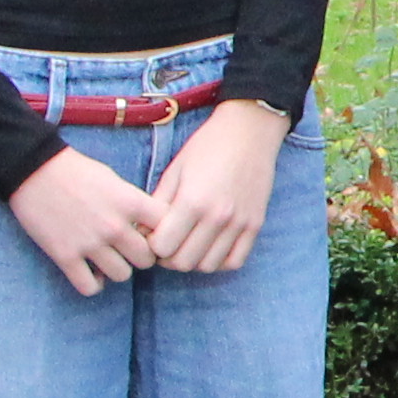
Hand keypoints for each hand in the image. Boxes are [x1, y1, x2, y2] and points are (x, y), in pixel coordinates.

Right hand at [4, 146, 168, 297]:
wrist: (33, 169)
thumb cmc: (76, 171)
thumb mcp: (114, 180)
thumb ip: (134, 204)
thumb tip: (150, 227)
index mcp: (130, 202)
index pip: (167, 229)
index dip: (162, 234)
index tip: (151, 233)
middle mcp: (114, 226)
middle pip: (147, 259)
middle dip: (141, 256)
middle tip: (129, 250)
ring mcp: (89, 243)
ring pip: (122, 275)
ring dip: (117, 269)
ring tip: (108, 259)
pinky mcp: (65, 256)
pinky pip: (90, 287)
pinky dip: (93, 284)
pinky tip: (91, 273)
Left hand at [141, 101, 289, 272]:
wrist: (250, 131)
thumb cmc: (207, 146)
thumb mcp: (175, 170)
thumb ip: (158, 203)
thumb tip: (142, 231)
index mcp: (192, 201)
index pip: (162, 247)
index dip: (151, 245)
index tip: (152, 236)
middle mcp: (217, 217)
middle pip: (183, 262)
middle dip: (168, 257)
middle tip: (166, 244)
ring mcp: (239, 223)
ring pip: (208, 266)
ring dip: (193, 260)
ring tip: (188, 245)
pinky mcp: (255, 224)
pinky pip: (234, 261)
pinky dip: (219, 261)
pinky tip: (210, 247)